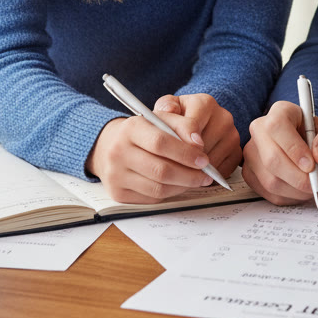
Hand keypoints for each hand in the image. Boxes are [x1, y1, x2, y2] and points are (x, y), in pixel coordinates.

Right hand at [86, 93, 238, 203]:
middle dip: (189, 175)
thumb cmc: (144, 131)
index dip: (186, 153)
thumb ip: (183, 125)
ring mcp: (115, 175)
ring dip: (183, 186)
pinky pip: (151, 198)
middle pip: (160, 170)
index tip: (205, 159)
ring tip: (197, 180)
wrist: (110, 146)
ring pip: (158, 188)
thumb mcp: (162, 119)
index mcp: (130, 128)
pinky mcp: (117, 194)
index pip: (160, 143)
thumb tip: (199, 143)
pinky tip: (180, 185)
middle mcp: (118, 152)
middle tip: (206, 175)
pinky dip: (170, 193)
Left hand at [154, 93, 240, 180]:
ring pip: (212, 162)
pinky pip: (222, 171)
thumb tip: (169, 111)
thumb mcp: (168, 107)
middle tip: (170, 169)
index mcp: (205, 103)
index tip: (168, 156)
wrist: (198, 123)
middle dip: (186, 160)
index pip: (191, 127)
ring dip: (195, 171)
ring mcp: (233, 136)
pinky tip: (195, 173)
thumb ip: (165, 107)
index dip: (178, 145)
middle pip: (203, 148)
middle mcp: (224, 118)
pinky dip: (207, 177)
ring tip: (181, 171)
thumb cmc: (179, 117)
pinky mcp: (237, 153)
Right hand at [242, 100, 317, 204]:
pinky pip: (268, 193)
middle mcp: (260, 129)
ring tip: (313, 187)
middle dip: (298, 178)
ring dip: (296, 190)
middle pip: (271, 158)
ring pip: (270, 180)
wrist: (310, 149)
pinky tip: (301, 190)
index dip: (293, 148)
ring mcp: (252, 152)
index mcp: (280, 112)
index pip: (277, 126)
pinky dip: (289, 197)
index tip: (312, 165)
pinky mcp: (250, 173)